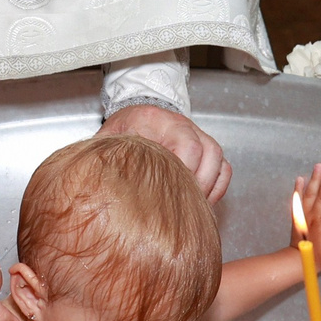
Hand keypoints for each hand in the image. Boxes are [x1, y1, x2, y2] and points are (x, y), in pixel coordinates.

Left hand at [100, 102, 231, 201]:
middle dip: (199, 183)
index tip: (172, 192)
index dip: (185, 171)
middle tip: (183, 204)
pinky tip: (200, 201)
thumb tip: (96, 182)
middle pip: (209, 152)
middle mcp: (184, 125)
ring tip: (192, 206)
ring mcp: (198, 136)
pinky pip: (223, 169)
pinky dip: (217, 187)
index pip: (187, 144)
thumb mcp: (109, 138)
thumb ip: (105, 156)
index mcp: (159, 121)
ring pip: (219, 161)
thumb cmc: (123, 129)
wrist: (134, 114)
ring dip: (209, 187)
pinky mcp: (205, 150)